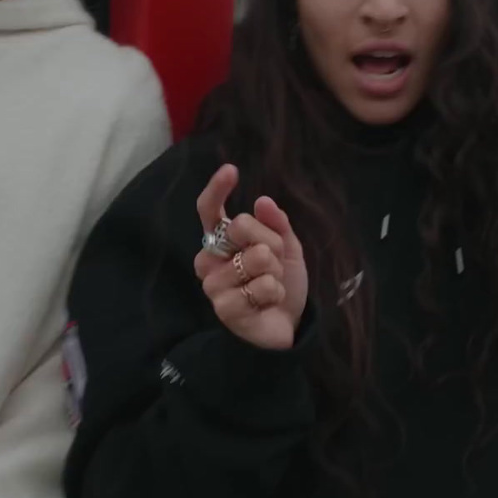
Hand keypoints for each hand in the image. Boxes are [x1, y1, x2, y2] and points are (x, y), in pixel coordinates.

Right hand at [192, 164, 308, 349]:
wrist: (287, 327)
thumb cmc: (281, 284)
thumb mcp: (287, 249)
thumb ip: (276, 224)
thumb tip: (262, 201)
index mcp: (222, 242)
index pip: (210, 211)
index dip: (216, 189)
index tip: (231, 170)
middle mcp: (210, 260)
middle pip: (241, 226)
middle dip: (271, 243)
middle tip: (273, 266)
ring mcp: (213, 284)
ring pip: (257, 257)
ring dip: (275, 273)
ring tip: (270, 289)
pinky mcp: (223, 308)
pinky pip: (262, 286)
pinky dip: (274, 293)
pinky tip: (266, 305)